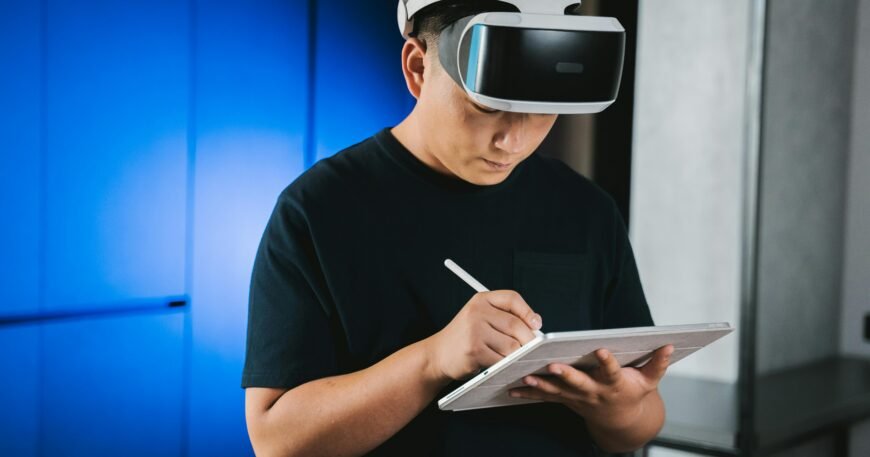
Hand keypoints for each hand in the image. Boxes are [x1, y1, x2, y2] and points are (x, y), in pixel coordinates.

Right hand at [424, 290, 542, 381]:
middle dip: (528, 339)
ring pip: (511, 345)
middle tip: (533, 349)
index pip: (512, 298)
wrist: (437, 354)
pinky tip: (501, 366)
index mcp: (481, 300)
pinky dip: (505, 366)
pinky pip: (501, 360)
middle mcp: (477, 312)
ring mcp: (474, 331)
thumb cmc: (465, 337)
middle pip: (515, 324)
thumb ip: (504, 317)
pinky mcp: (474, 351)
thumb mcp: (480, 318)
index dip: (528, 311)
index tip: (537, 324)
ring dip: (516, 355)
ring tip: (512, 358)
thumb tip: (536, 327)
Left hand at [508, 344, 673, 429]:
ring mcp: (578, 398)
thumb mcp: (649, 381)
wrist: (620, 421)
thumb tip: (669, 344)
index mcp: (614, 384)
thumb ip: (658, 363)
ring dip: (541, 385)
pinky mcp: (566, 400)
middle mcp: (594, 392)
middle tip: (553, 365)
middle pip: (579, 383)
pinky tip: (511, 389)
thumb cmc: (633, 394)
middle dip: (566, 375)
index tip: (600, 349)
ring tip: (525, 377)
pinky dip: (529, 394)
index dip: (606, 361)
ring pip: (557, 391)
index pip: (611, 370)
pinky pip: (546, 397)